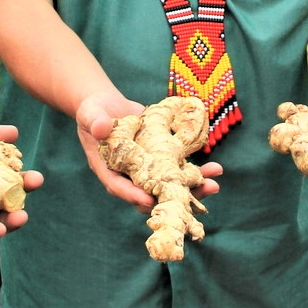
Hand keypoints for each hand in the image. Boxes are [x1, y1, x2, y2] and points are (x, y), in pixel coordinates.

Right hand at [75, 90, 222, 210]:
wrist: (108, 107)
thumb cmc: (95, 112)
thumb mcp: (91, 115)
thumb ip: (96, 122)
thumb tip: (101, 128)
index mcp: (109, 172)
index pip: (120, 187)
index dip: (134, 195)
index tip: (149, 199)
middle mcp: (130, 177)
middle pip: (150, 194)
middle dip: (171, 198)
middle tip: (192, 200)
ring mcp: (148, 170)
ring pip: (170, 186)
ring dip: (192, 188)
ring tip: (214, 184)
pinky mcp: (161, 161)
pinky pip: (179, 171)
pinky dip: (197, 172)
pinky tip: (216, 170)